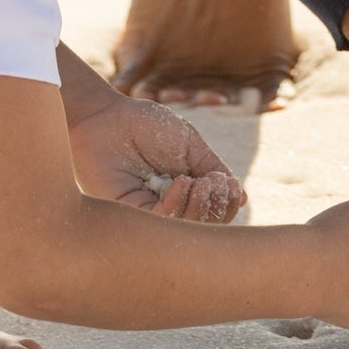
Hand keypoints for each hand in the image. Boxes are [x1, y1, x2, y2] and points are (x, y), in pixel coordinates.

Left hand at [65, 89, 245, 223]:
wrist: (107, 117)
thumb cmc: (146, 126)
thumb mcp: (190, 147)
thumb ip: (213, 171)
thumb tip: (242, 198)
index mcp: (184, 193)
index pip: (214, 213)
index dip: (227, 204)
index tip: (229, 183)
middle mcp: (168, 208)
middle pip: (204, 228)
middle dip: (218, 208)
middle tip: (217, 184)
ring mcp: (150, 214)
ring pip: (184, 231)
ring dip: (201, 208)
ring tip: (200, 183)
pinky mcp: (129, 216)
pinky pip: (161, 223)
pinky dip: (178, 205)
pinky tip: (181, 183)